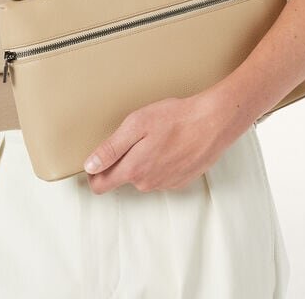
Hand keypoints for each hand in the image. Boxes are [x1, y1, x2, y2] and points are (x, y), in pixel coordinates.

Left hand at [82, 93, 230, 193]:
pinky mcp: (181, 181)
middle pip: (123, 177)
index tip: (95, 159)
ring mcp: (166, 184)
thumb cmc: (176, 119)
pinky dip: (162, 161)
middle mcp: (148, 183)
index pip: (101, 186)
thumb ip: (111, 148)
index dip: (94, 173)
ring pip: (143, 175)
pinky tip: (171, 144)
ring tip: (157, 137)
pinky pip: (161, 174)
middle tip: (135, 136)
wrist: (214, 122)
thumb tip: (90, 166)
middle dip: (123, 160)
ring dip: (144, 159)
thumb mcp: (136, 125)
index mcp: (134, 169)